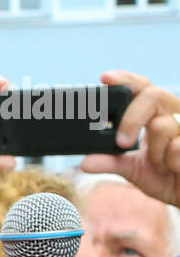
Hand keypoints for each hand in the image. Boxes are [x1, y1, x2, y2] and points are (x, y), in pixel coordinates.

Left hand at [80, 70, 179, 207]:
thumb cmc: (164, 177)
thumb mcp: (133, 170)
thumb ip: (111, 163)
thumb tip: (84, 163)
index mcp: (156, 114)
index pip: (142, 88)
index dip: (125, 79)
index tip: (105, 79)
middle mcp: (172, 112)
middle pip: (152, 95)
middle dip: (132, 119)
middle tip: (122, 143)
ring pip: (162, 126)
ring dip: (155, 154)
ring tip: (162, 165)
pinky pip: (175, 148)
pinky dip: (170, 164)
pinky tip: (174, 168)